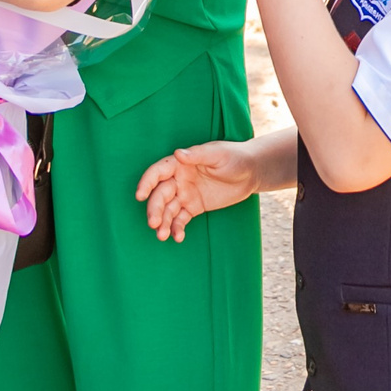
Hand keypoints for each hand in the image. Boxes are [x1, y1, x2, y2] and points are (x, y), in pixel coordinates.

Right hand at [135, 140, 263, 240]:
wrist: (251, 171)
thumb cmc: (234, 156)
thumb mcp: (218, 153)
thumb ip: (197, 155)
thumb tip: (178, 154)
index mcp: (180, 163)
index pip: (158, 172)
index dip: (147, 183)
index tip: (140, 195)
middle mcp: (178, 179)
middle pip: (160, 195)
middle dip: (155, 210)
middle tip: (154, 224)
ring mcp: (185, 194)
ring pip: (168, 210)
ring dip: (163, 223)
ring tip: (163, 236)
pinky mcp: (194, 207)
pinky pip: (181, 219)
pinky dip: (177, 228)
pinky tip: (178, 237)